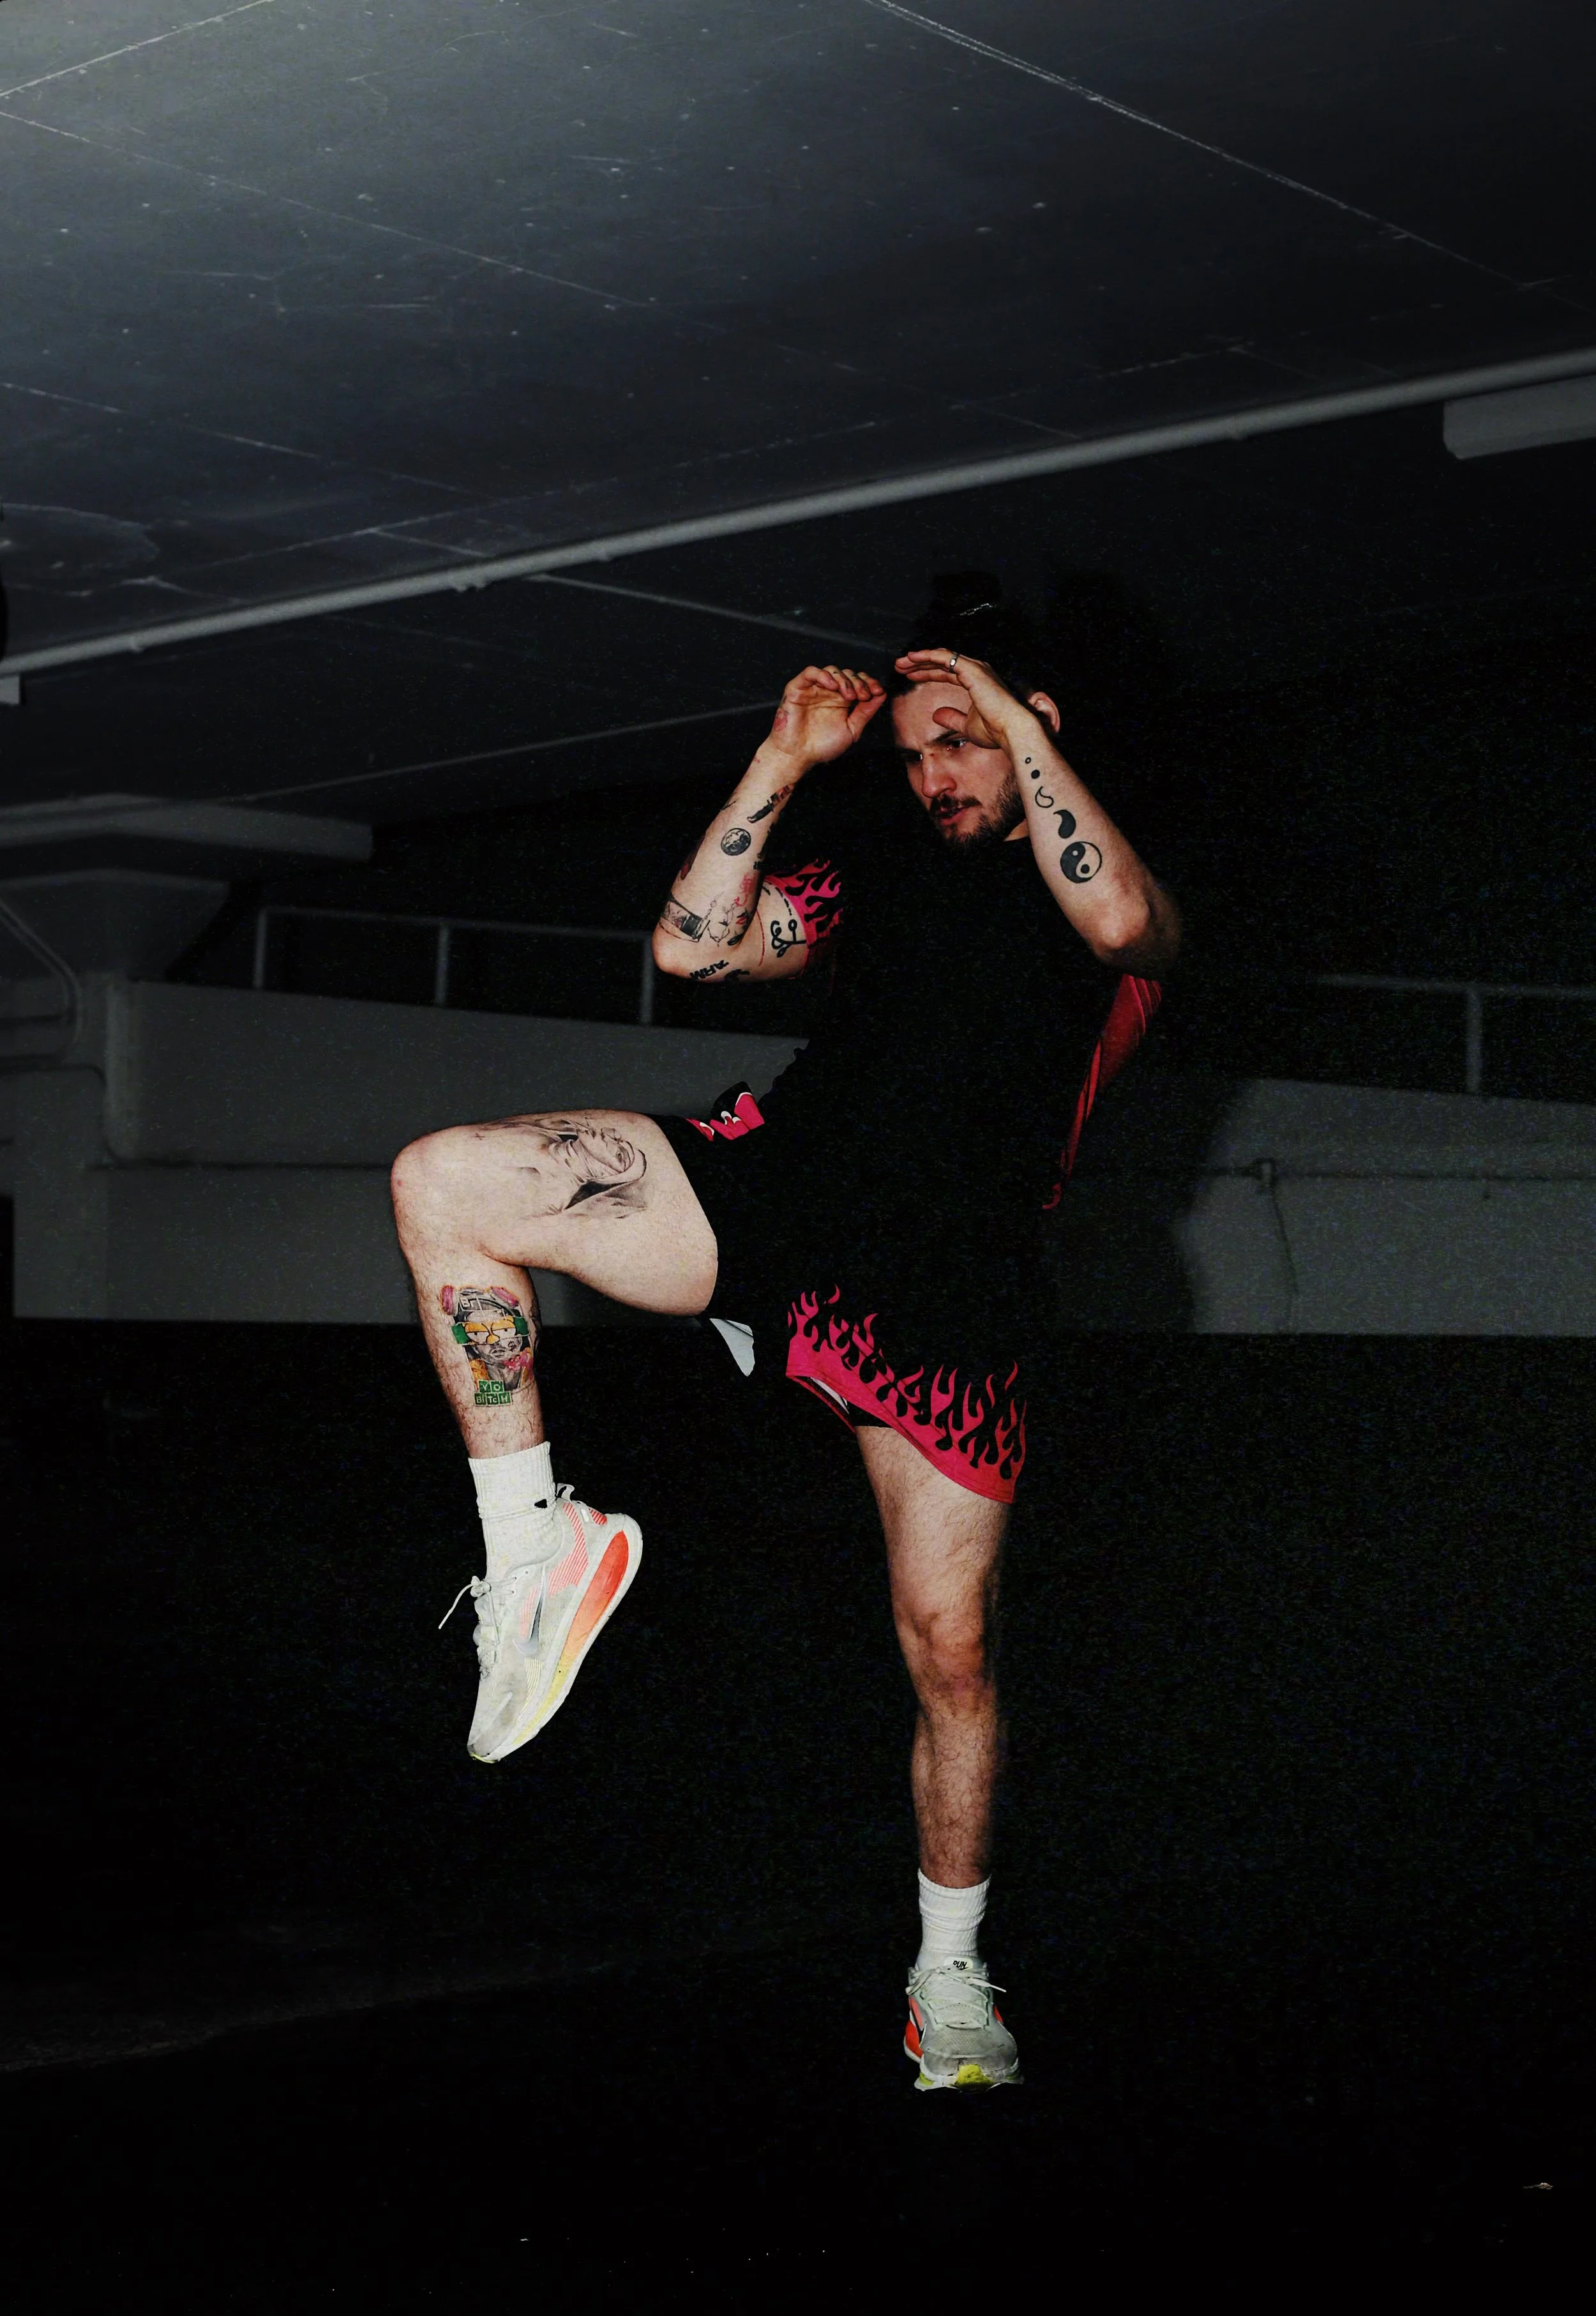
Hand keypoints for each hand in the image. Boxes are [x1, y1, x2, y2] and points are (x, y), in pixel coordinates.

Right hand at [766, 665, 885, 766]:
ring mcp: (813, 689)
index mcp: (841, 700)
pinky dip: (823, 675)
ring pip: (831, 670)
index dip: (869, 683)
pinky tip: (832, 686)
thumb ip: (866, 712)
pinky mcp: (798, 688)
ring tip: (849, 696)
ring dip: (844, 679)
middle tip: (863, 696)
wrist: (798, 756)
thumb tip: (882, 695)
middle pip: (847, 674)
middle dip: (859, 682)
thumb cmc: (821, 746)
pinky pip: (810, 672)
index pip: (858, 682)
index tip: (878, 691)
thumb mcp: (852, 729)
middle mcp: (828, 692)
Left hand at [893, 648, 1022, 749]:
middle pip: (941, 662)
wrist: (1011, 730)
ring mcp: (975, 668)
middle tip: (900, 665)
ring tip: (900, 662)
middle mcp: (976, 670)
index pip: (946, 672)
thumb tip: (936, 715)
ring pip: (941, 657)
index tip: (909, 675)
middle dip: (919, 663)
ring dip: (919, 658)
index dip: (926, 672)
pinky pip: (945, 657)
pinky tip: (912, 657)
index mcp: (975, 681)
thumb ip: (952, 718)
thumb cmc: (995, 730)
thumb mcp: (966, 725)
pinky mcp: (972, 669)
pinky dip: (927, 655)